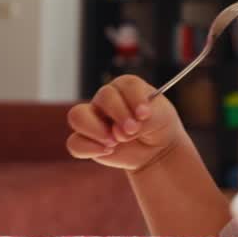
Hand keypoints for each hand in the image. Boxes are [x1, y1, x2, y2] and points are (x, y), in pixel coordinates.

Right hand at [66, 75, 185, 172]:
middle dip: (120, 114)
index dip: (134, 99)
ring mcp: (93, 119)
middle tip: (132, 129)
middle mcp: (106, 99)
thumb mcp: (162, 118)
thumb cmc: (158, 125)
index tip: (145, 114)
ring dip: (96, 129)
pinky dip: (90, 148)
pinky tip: (109, 151)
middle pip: (103, 97)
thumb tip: (120, 132)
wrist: (156, 149)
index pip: (125, 85)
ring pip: (77, 116)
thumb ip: (146, 119)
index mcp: (126, 87)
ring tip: (115, 141)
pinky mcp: (86, 140)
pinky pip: (75, 143)